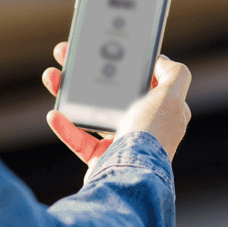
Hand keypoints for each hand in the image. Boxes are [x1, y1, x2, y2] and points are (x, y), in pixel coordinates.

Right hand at [42, 42, 191, 164]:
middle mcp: (144, 128)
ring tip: (52, 77)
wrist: (129, 177)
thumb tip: (164, 61)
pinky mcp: (102, 160)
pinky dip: (66, 127)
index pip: (144, 81)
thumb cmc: (152, 136)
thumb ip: (175, 76)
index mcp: (163, 112)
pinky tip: (54, 114)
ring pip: (92, 113)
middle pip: (113, 94)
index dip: (124, 64)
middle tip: (67, 56)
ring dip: (71, 95)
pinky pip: (80, 140)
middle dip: (88, 74)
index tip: (104, 49)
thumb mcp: (172, 98)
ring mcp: (122, 145)